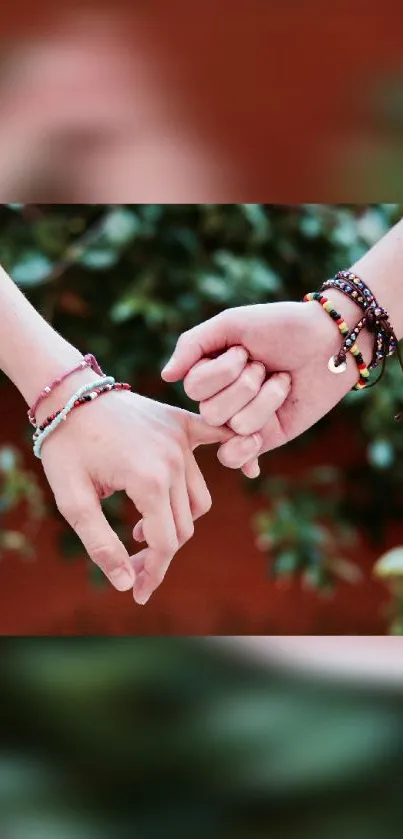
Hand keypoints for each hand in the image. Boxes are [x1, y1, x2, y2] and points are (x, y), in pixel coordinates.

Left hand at [40, 388, 233, 604]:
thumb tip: (127, 584)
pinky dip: (238, 455)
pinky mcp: (183, 423)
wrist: (68, 394)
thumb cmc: (65, 448)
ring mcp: (182, 440)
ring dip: (177, 522)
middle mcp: (174, 460)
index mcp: (149, 481)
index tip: (138, 592)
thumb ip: (101, 544)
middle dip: (159, 552)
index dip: (153, 573)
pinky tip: (251, 470)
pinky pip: (221, 442)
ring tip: (141, 528)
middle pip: (184, 526)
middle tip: (128, 560)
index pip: (166, 543)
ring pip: (198, 499)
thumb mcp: (72, 501)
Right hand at [161, 298, 372, 468]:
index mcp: (207, 371)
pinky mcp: (264, 438)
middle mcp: (219, 397)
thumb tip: (166, 376)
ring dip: (266, 400)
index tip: (246, 350)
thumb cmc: (281, 326)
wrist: (329, 342)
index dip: (224, 369)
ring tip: (281, 382)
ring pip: (234, 427)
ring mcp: (240, 420)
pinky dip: (245, 452)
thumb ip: (192, 344)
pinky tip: (258, 440)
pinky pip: (236, 458)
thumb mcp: (232, 323)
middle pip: (211, 410)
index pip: (194, 387)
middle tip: (266, 366)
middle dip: (246, 384)